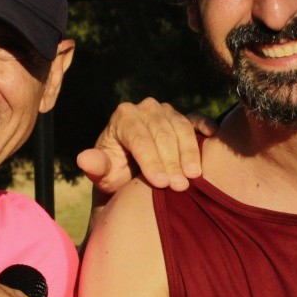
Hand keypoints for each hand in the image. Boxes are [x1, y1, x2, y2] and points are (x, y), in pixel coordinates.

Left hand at [77, 97, 214, 192]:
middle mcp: (145, 109)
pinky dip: (204, 125)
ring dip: (189, 152)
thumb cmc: (116, 173)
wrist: (132, 171)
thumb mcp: (104, 174)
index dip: (151, 161)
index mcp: (123, 117)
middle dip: (171, 162)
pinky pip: (196, 118)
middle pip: (162, 133)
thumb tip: (84, 160)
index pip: (139, 138)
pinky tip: (212, 135)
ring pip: (181, 127)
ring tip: (193, 176)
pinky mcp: (184, 117)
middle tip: (179, 187)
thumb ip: (96, 167)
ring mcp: (166, 111)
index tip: (161, 184)